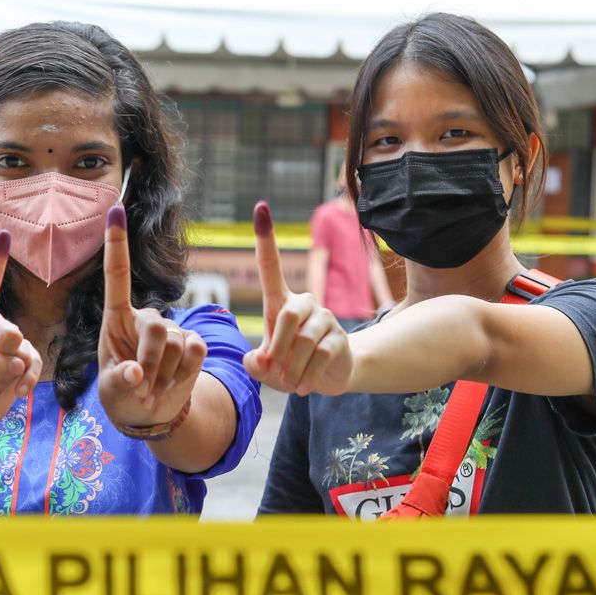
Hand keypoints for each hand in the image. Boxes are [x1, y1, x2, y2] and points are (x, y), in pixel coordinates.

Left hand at [0, 230, 41, 435]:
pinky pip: (35, 365)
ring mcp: (12, 344)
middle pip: (10, 333)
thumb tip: (18, 360)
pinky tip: (16, 394)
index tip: (5, 237)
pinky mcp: (25, 360)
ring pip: (25, 351)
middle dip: (0, 359)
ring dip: (10, 375)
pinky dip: (26, 382)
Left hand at [98, 206, 206, 429]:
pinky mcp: (194, 344)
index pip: (117, 276)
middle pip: (157, 328)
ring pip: (177, 344)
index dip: (116, 244)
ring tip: (153, 387)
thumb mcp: (111, 391)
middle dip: (150, 362)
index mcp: (116, 319)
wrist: (150, 412)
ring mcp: (173, 330)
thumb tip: (134, 375)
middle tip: (141, 385)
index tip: (114, 211)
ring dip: (164, 374)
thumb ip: (119, 381)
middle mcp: (145, 317)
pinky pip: (197, 352)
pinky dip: (184, 373)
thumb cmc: (121, 395)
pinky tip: (173, 382)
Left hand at [244, 201, 351, 395]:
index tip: (260, 207)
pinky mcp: (340, 337)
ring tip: (289, 383)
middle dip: (277, 348)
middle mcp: (304, 303)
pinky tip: (303, 387)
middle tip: (274, 372)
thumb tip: (259, 361)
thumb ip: (255, 364)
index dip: (265, 238)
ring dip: (291, 368)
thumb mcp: (266, 368)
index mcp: (280, 302)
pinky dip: (307, 376)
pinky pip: (321, 355)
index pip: (270, 266)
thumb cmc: (289, 366)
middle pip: (287, 316)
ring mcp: (325, 317)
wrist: (328, 379)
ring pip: (304, 340)